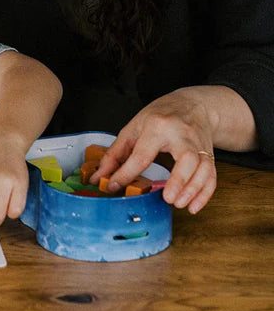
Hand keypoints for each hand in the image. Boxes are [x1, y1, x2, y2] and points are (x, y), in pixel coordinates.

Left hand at [91, 90, 216, 212]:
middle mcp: (181, 135)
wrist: (192, 104)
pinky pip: (212, 174)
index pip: (142, 154)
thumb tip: (98, 177)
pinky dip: (205, 192)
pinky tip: (193, 206)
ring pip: (204, 168)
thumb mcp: (133, 128)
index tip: (113, 187)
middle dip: (179, 180)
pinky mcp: (209, 153)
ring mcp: (199, 144)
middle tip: (168, 199)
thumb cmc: (160, 116)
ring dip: (193, 189)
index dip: (126, 173)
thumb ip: (115, 153)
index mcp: (157, 126)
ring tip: (178, 204)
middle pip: (187, 158)